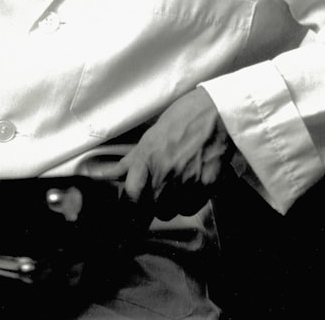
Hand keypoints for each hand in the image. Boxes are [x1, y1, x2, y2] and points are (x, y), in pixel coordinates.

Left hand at [86, 88, 233, 219]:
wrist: (216, 113)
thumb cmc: (183, 118)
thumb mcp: (151, 135)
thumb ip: (131, 160)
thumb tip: (108, 173)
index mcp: (147, 158)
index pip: (131, 196)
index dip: (129, 206)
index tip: (132, 209)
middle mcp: (164, 174)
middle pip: (152, 208)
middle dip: (153, 202)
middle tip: (163, 184)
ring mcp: (186, 182)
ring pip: (171, 211)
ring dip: (172, 202)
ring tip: (179, 181)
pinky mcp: (206, 187)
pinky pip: (191, 208)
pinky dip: (190, 201)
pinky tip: (193, 183)